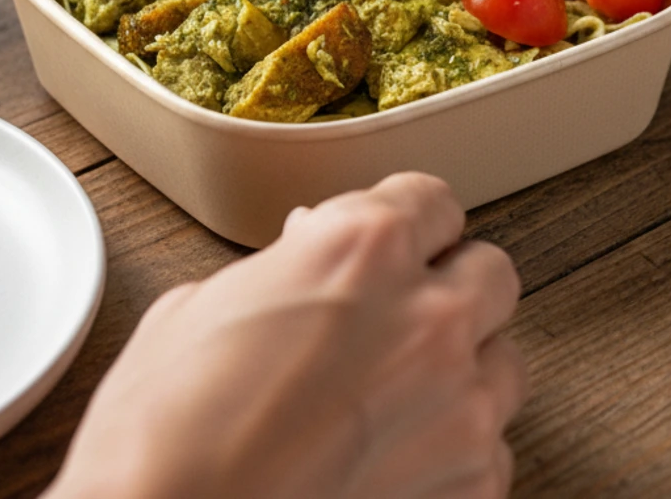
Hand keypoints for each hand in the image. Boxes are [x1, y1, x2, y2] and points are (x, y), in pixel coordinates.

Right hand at [46, 173, 526, 498]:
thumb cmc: (166, 430)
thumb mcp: (207, 304)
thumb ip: (284, 269)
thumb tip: (303, 260)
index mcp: (362, 246)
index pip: (433, 200)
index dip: (407, 219)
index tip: (395, 238)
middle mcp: (426, 316)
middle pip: (491, 271)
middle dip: (453, 282)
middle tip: (407, 304)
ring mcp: (458, 406)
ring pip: (504, 361)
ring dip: (464, 364)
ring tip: (404, 387)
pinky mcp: (468, 487)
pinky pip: (494, 448)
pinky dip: (456, 446)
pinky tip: (398, 451)